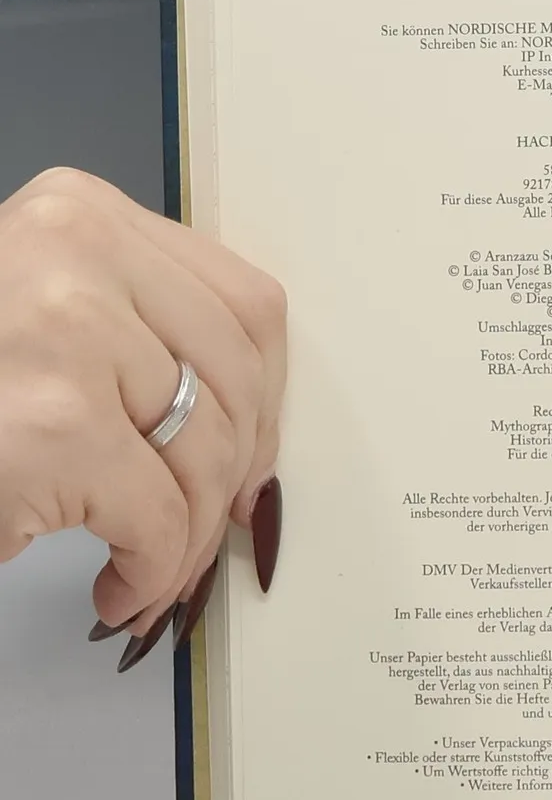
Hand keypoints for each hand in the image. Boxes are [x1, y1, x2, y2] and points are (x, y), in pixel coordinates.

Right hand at [0, 168, 286, 666]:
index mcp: (80, 213)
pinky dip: (153, 568)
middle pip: (235, 380)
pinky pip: (158, 516)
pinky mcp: (52, 428)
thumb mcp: (36, 310)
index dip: (267, 399)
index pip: (245, 306)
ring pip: (206, 451)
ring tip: (154, 568)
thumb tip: (248, 426)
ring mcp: (64, 336)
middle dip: (233, 475)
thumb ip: (132, 329)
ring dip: (191, 533)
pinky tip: (118, 586)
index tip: (253, 456)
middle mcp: (76, 253)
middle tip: (203, 531)